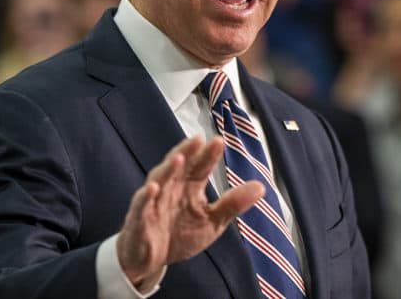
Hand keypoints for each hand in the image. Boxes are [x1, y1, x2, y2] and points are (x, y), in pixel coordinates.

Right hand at [117, 136, 263, 289]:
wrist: (149, 260)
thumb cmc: (179, 235)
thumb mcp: (212, 221)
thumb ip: (233, 203)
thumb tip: (261, 186)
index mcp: (190, 186)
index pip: (200, 166)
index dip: (208, 155)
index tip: (219, 142)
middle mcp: (171, 188)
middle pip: (179, 166)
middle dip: (187, 152)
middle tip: (198, 140)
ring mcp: (153, 202)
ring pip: (159, 180)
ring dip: (168, 169)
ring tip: (179, 159)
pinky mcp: (139, 219)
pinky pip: (140, 206)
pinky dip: (145, 197)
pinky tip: (152, 188)